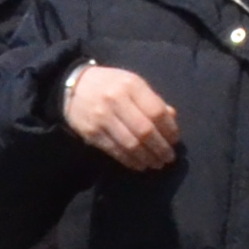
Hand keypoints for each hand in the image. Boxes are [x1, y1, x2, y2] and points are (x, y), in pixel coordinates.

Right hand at [63, 65, 179, 171]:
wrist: (74, 87)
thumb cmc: (111, 85)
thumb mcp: (134, 84)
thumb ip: (152, 100)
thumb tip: (172, 119)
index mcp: (131, 86)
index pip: (156, 112)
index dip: (169, 129)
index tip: (174, 140)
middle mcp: (116, 101)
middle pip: (145, 130)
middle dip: (160, 147)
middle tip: (169, 158)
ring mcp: (102, 118)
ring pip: (130, 144)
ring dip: (147, 157)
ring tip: (156, 163)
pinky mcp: (91, 133)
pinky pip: (115, 150)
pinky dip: (130, 161)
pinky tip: (139, 164)